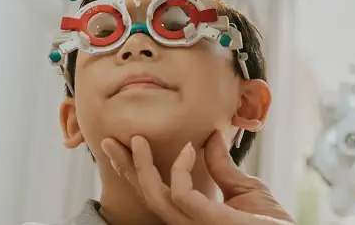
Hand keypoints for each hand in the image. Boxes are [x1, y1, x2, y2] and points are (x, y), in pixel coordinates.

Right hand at [101, 134, 294, 223]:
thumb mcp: (246, 190)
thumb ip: (222, 168)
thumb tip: (209, 137)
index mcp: (193, 217)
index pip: (157, 193)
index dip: (135, 171)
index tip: (122, 145)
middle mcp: (189, 224)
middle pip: (148, 197)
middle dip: (126, 169)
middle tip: (108, 141)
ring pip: (157, 198)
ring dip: (143, 167)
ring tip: (138, 139)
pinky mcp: (213, 222)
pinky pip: (183, 195)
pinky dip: (181, 170)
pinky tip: (190, 150)